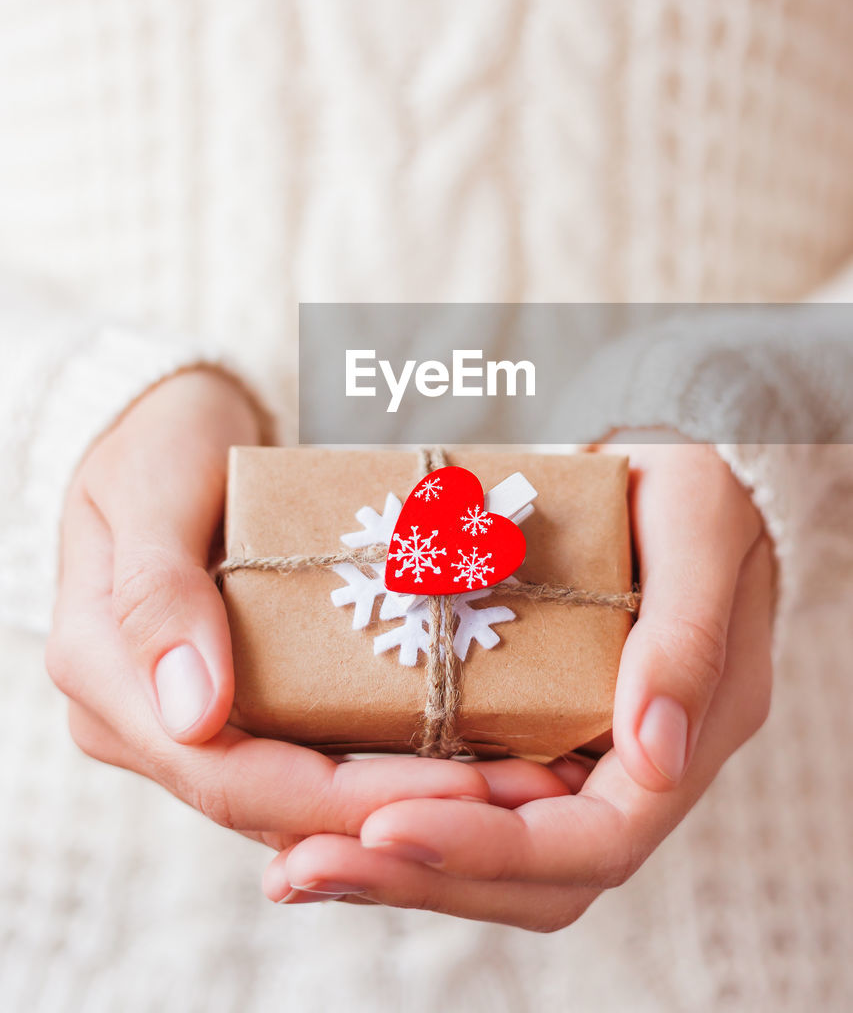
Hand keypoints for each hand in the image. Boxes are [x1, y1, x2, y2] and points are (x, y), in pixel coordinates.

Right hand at [46, 370, 498, 850]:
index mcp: (106, 680)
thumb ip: (158, 590)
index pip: (225, 775)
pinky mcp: (235, 707)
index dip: (340, 798)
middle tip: (514, 797)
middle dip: (393, 812)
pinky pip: (308, 756)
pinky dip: (383, 763)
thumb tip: (192, 714)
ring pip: (297, 797)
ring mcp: (189, 721)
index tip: (454, 790)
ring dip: (401, 800)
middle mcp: (144, 723)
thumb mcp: (151, 487)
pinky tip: (467, 754)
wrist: (167, 426)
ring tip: (513, 785)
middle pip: (271, 803)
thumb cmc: (157, 440)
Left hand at [261, 435, 774, 924]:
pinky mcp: (531, 726)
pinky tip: (319, 814)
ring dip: (395, 865)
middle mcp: (632, 766)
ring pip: (492, 851)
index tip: (387, 827)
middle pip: (532, 875)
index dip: (491, 849)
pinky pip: (469, 796)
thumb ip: (687, 636)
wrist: (670, 455)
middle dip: (420, 876)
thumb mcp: (699, 526)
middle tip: (302, 868)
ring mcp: (579, 752)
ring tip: (292, 865)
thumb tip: (655, 758)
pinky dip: (398, 813)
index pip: (594, 842)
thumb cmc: (692, 478)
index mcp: (690, 734)